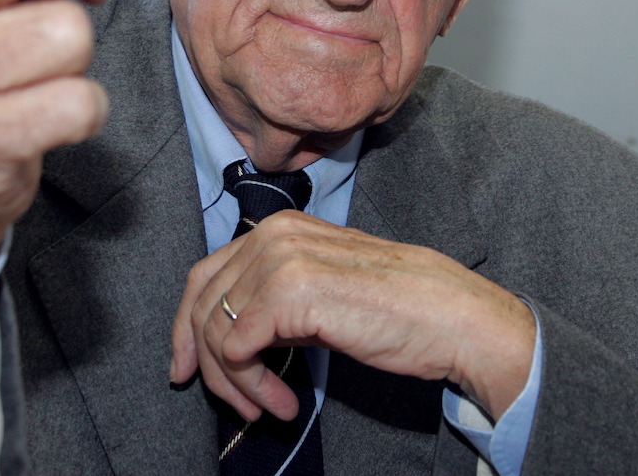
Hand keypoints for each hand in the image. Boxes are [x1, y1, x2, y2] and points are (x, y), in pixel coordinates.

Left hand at [170, 212, 536, 422]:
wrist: (449, 315)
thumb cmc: (399, 309)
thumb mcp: (323, 291)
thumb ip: (276, 301)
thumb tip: (232, 339)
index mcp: (280, 228)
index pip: (207, 273)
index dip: (188, 325)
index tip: (188, 367)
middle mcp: (273, 235)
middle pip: (201, 301)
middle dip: (204, 361)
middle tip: (235, 403)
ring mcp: (279, 260)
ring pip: (214, 329)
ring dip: (234, 383)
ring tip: (267, 409)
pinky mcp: (288, 294)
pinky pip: (236, 349)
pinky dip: (250, 385)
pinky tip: (284, 403)